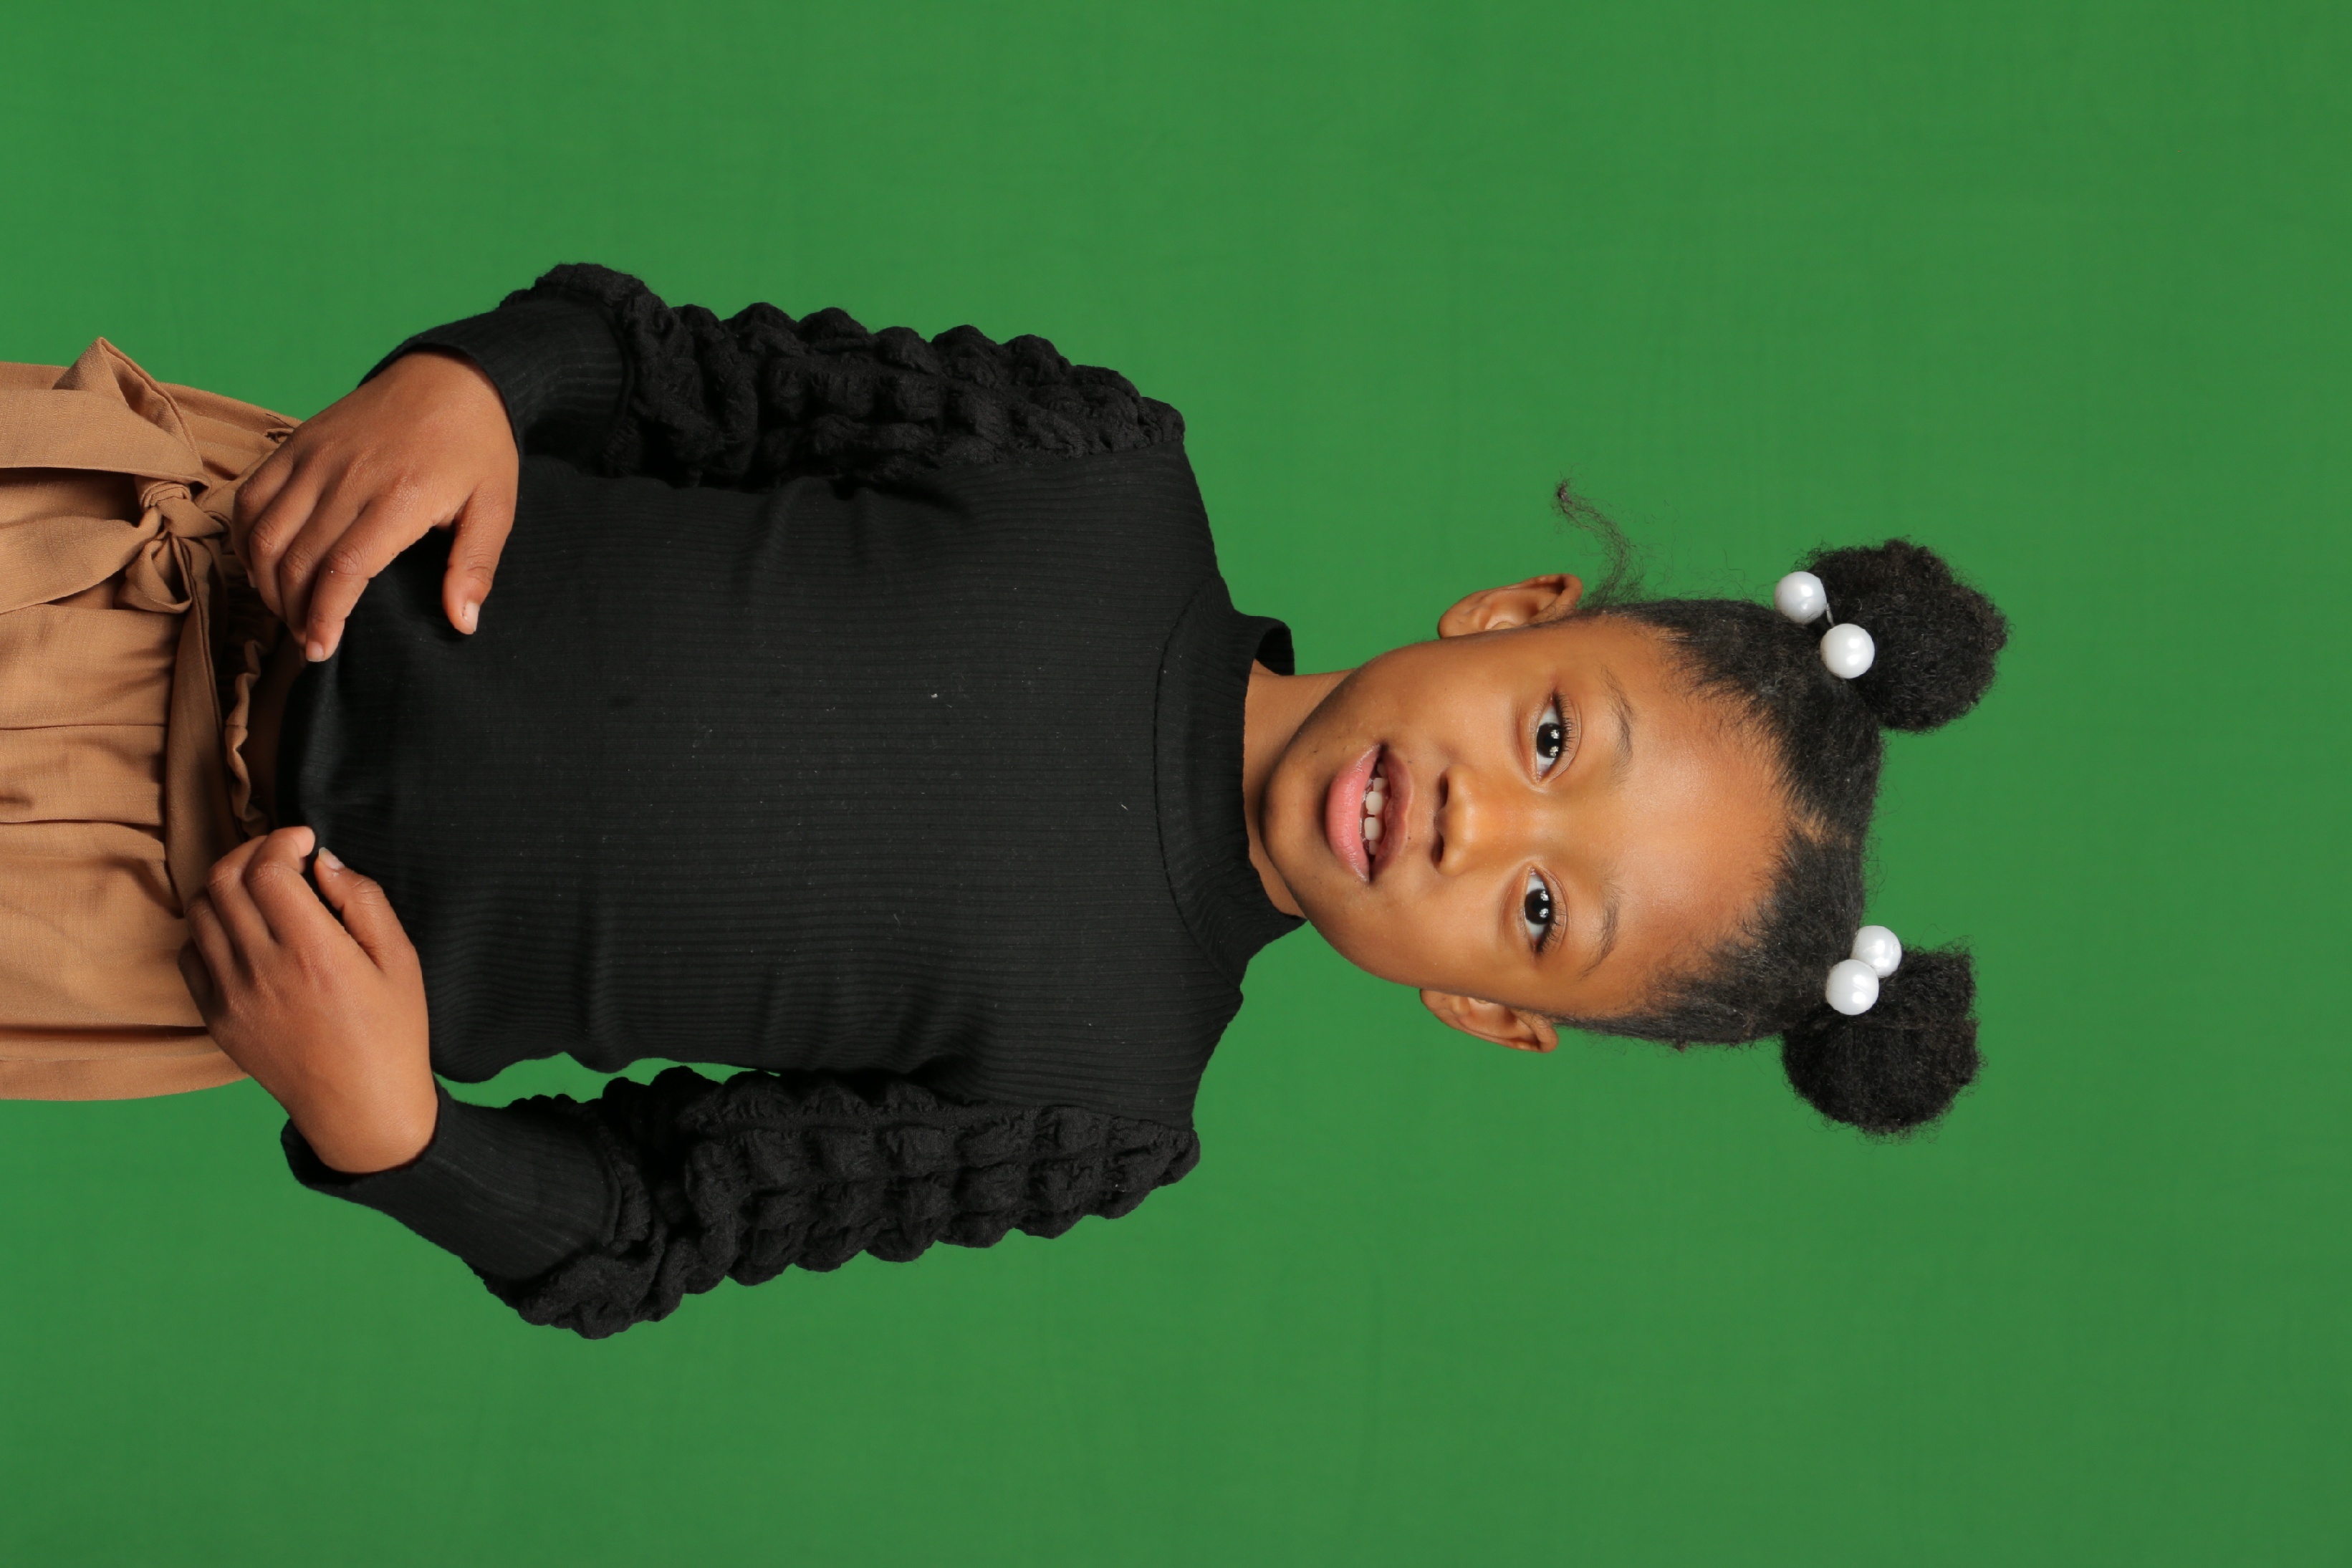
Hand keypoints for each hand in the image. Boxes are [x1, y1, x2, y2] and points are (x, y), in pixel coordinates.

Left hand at [178, 827, 438, 1173]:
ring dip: (226, 885)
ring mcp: (232, 995)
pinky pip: (191, 954)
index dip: (281, 841)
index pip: (267, 869)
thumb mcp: (401, 960)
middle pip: (225, 880)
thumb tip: (325, 862)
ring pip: (200, 911)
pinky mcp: (216, 1017)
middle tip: (279, 855)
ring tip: (259, 887)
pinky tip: (243, 931)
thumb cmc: (392, 1033)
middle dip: (251, 852)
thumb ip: (364, 901)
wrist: (362, 1107)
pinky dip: (209, 928)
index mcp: (314, 952)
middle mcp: (263, 970)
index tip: (304, 841)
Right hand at [234, 351, 518, 662]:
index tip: (320, 649)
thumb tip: (462, 622)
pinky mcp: (296, 442)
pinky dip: (246, 537)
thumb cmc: (477, 447)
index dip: (324, 616)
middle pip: (296, 557)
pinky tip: (263, 565)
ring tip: (287, 609)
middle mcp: (347, 476)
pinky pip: (250, 496)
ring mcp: (315, 456)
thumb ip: (475, 567)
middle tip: (308, 640)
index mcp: (399, 497)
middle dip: (293, 610)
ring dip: (265, 580)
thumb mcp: (496, 507)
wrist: (452, 376)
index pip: (343, 569)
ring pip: (264, 530)